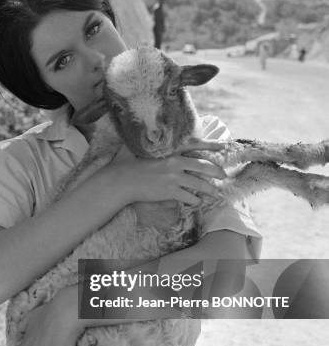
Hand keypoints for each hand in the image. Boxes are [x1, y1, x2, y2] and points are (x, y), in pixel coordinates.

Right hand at [108, 139, 226, 206]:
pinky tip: (197, 202)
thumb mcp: (145, 150)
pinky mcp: (170, 191)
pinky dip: (195, 200)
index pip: (195, 145)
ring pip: (199, 184)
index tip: (223, 146)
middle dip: (216, 171)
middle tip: (224, 176)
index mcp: (170, 150)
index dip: (211, 145)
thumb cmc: (130, 164)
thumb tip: (161, 143)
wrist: (122, 180)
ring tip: (217, 194)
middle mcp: (175, 162)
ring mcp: (173, 177)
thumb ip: (157, 147)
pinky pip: (189, 197)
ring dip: (210, 190)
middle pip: (203, 166)